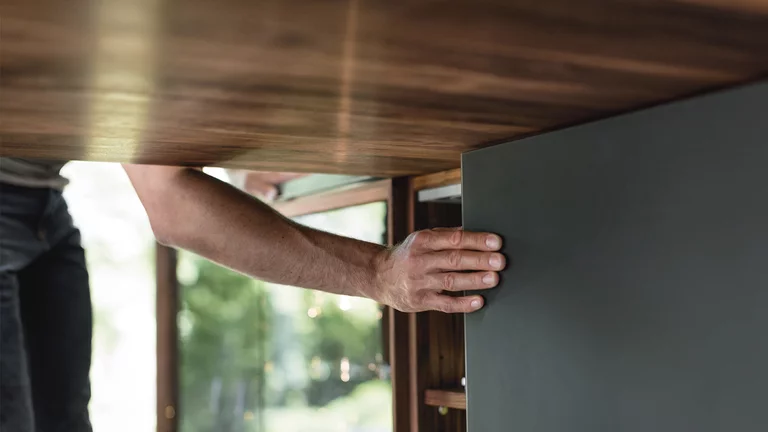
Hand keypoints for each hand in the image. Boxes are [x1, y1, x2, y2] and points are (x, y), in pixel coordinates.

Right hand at [373, 227, 505, 312]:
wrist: (379, 276)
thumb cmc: (408, 255)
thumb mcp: (422, 239)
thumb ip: (447, 236)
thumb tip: (476, 232)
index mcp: (422, 241)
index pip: (453, 239)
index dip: (476, 240)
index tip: (496, 242)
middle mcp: (419, 261)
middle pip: (454, 260)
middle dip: (480, 260)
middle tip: (500, 261)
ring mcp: (419, 282)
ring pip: (451, 281)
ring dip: (475, 280)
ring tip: (494, 279)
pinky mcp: (420, 301)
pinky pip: (445, 304)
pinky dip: (463, 303)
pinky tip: (478, 301)